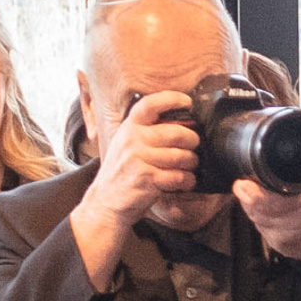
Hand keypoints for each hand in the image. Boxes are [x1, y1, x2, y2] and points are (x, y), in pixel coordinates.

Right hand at [70, 92, 200, 287]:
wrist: (106, 201)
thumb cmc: (122, 172)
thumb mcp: (126, 145)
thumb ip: (146, 132)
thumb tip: (181, 123)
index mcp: (129, 128)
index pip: (150, 104)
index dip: (172, 99)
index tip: (188, 102)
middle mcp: (132, 140)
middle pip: (176, 132)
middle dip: (193, 141)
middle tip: (193, 148)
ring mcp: (138, 159)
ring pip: (181, 156)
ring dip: (192, 163)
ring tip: (189, 167)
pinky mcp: (147, 178)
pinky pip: (179, 176)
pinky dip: (187, 180)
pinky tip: (184, 182)